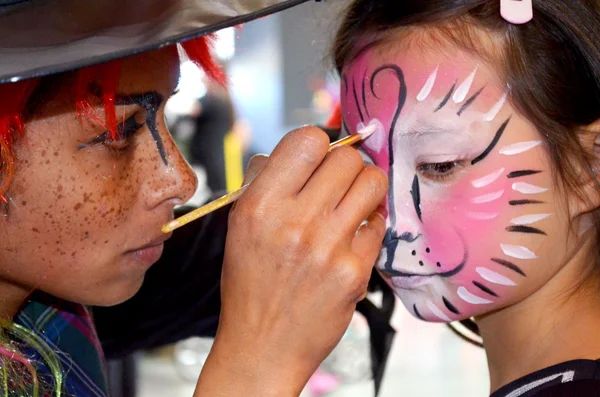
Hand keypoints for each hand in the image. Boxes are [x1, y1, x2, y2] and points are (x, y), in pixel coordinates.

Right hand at [196, 126, 386, 396]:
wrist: (263, 345)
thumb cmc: (251, 282)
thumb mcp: (241, 224)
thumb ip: (267, 179)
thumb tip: (308, 144)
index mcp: (260, 205)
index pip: (308, 140)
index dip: (319, 142)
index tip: (321, 157)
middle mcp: (294, 222)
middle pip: (347, 158)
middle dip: (347, 165)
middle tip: (340, 183)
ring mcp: (328, 248)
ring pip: (373, 183)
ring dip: (366, 189)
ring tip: (353, 205)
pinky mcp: (354, 272)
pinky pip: (379, 224)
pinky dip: (369, 226)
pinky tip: (352, 239)